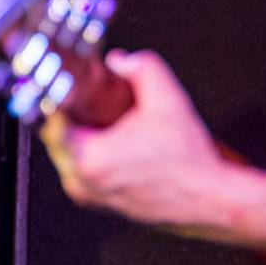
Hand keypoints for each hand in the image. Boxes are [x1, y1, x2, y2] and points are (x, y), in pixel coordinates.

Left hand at [40, 49, 225, 230]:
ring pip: (65, 156)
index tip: (78, 89)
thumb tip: (119, 60)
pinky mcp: (99, 203)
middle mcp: (81, 181)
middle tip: (92, 103)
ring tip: (106, 124)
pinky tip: (113, 144)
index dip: (64, 99)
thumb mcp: (169, 99)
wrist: (212, 198)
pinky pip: (79, 172)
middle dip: (71, 117)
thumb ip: (143, 67)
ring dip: (78, 137)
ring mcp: (88, 195)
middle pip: (55, 137)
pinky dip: (88, 156)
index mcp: (88, 157)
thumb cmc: (190, 158)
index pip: (53, 119)